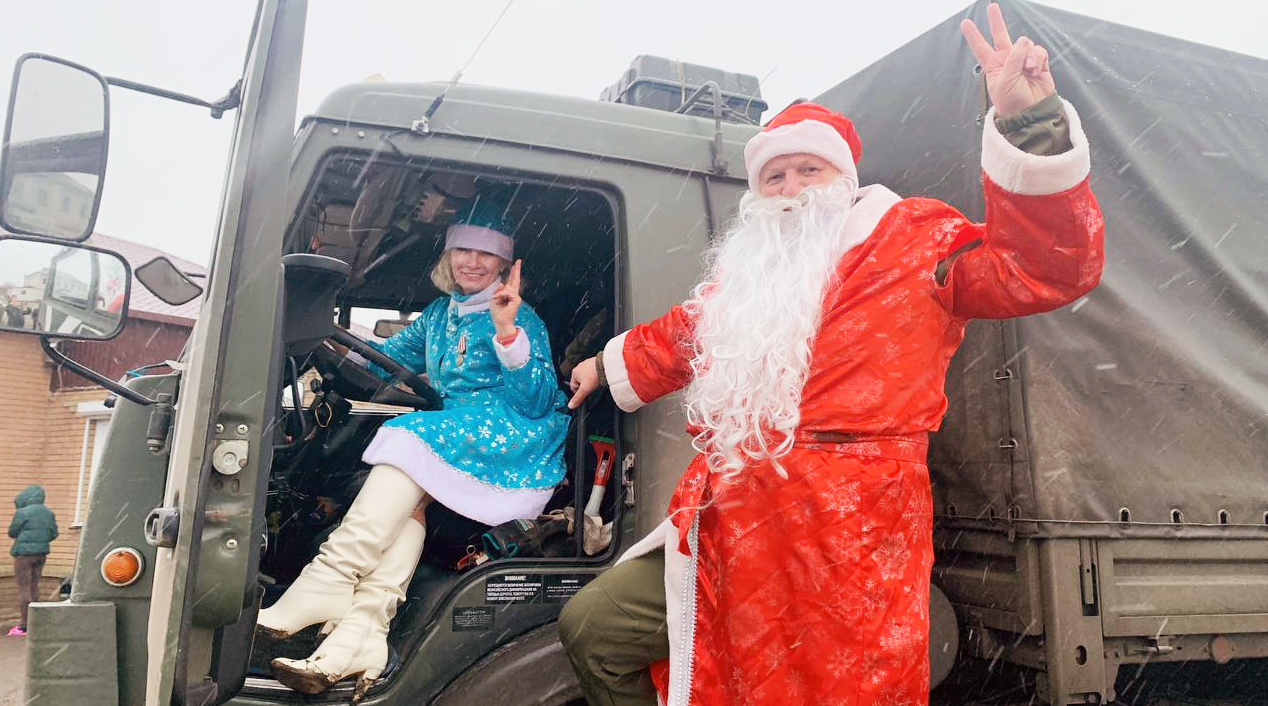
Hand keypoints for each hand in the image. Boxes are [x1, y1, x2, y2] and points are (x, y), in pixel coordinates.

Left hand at [491, 259, 521, 337]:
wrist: (501, 322)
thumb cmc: (497, 313)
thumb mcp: (494, 299)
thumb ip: (498, 291)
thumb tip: (503, 284)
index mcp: (508, 294)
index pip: (511, 282)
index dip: (513, 273)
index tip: (515, 265)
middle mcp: (514, 294)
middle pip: (516, 280)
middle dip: (516, 270)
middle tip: (518, 261)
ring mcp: (516, 297)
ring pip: (507, 287)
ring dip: (499, 293)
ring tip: (495, 300)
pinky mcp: (517, 300)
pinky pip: (507, 292)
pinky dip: (500, 295)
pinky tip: (497, 299)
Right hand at [568, 357, 598, 409]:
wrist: (606, 366)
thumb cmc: (594, 374)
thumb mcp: (585, 390)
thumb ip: (578, 398)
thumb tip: (571, 405)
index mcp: (574, 372)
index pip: (573, 386)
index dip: (578, 393)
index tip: (584, 396)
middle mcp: (580, 367)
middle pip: (580, 382)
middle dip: (585, 387)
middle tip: (591, 389)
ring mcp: (587, 364)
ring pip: (587, 377)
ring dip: (590, 382)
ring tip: (596, 383)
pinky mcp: (594, 363)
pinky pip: (593, 372)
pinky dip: (595, 376)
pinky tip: (599, 378)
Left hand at [960, 3, 1055, 119]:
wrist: (1031, 112)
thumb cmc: (1013, 102)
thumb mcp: (1005, 81)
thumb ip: (1013, 59)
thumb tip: (1023, 41)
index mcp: (993, 66)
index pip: (980, 48)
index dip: (973, 35)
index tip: (965, 23)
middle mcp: (1007, 60)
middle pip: (1000, 36)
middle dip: (996, 21)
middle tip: (992, 7)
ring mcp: (1022, 60)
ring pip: (1025, 44)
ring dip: (1028, 56)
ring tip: (1028, 72)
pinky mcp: (1038, 62)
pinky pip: (1038, 50)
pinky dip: (1038, 59)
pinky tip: (1036, 71)